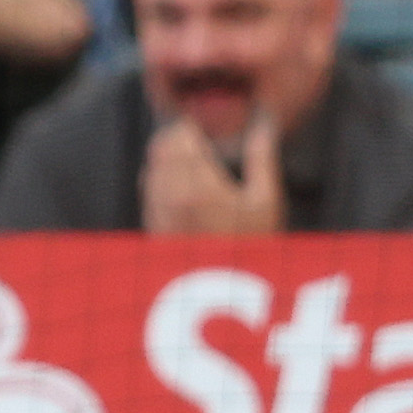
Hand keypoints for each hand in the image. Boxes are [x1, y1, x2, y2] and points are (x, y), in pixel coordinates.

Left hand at [142, 106, 284, 234]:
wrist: (223, 287)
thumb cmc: (250, 245)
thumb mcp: (265, 201)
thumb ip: (261, 159)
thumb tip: (263, 127)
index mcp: (197, 184)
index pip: (178, 136)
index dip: (190, 126)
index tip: (204, 125)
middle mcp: (169, 195)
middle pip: (160, 147)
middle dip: (176, 137)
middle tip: (196, 137)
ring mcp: (157, 210)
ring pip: (151, 165)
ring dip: (166, 155)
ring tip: (190, 157)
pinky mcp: (151, 222)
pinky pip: (148, 187)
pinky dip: (160, 176)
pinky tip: (181, 182)